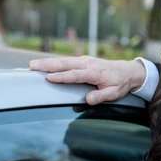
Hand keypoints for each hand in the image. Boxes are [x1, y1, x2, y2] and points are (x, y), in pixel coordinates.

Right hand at [29, 56, 146, 104]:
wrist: (127, 71)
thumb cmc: (120, 83)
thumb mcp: (114, 93)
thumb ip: (101, 96)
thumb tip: (88, 100)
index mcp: (94, 72)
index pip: (75, 75)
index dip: (62, 77)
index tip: (49, 78)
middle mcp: (88, 64)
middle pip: (65, 64)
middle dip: (48, 65)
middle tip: (33, 67)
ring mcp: (84, 60)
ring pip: (63, 60)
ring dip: (47, 61)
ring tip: (32, 64)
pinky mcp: (82, 60)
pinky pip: (66, 60)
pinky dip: (53, 61)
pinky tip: (43, 63)